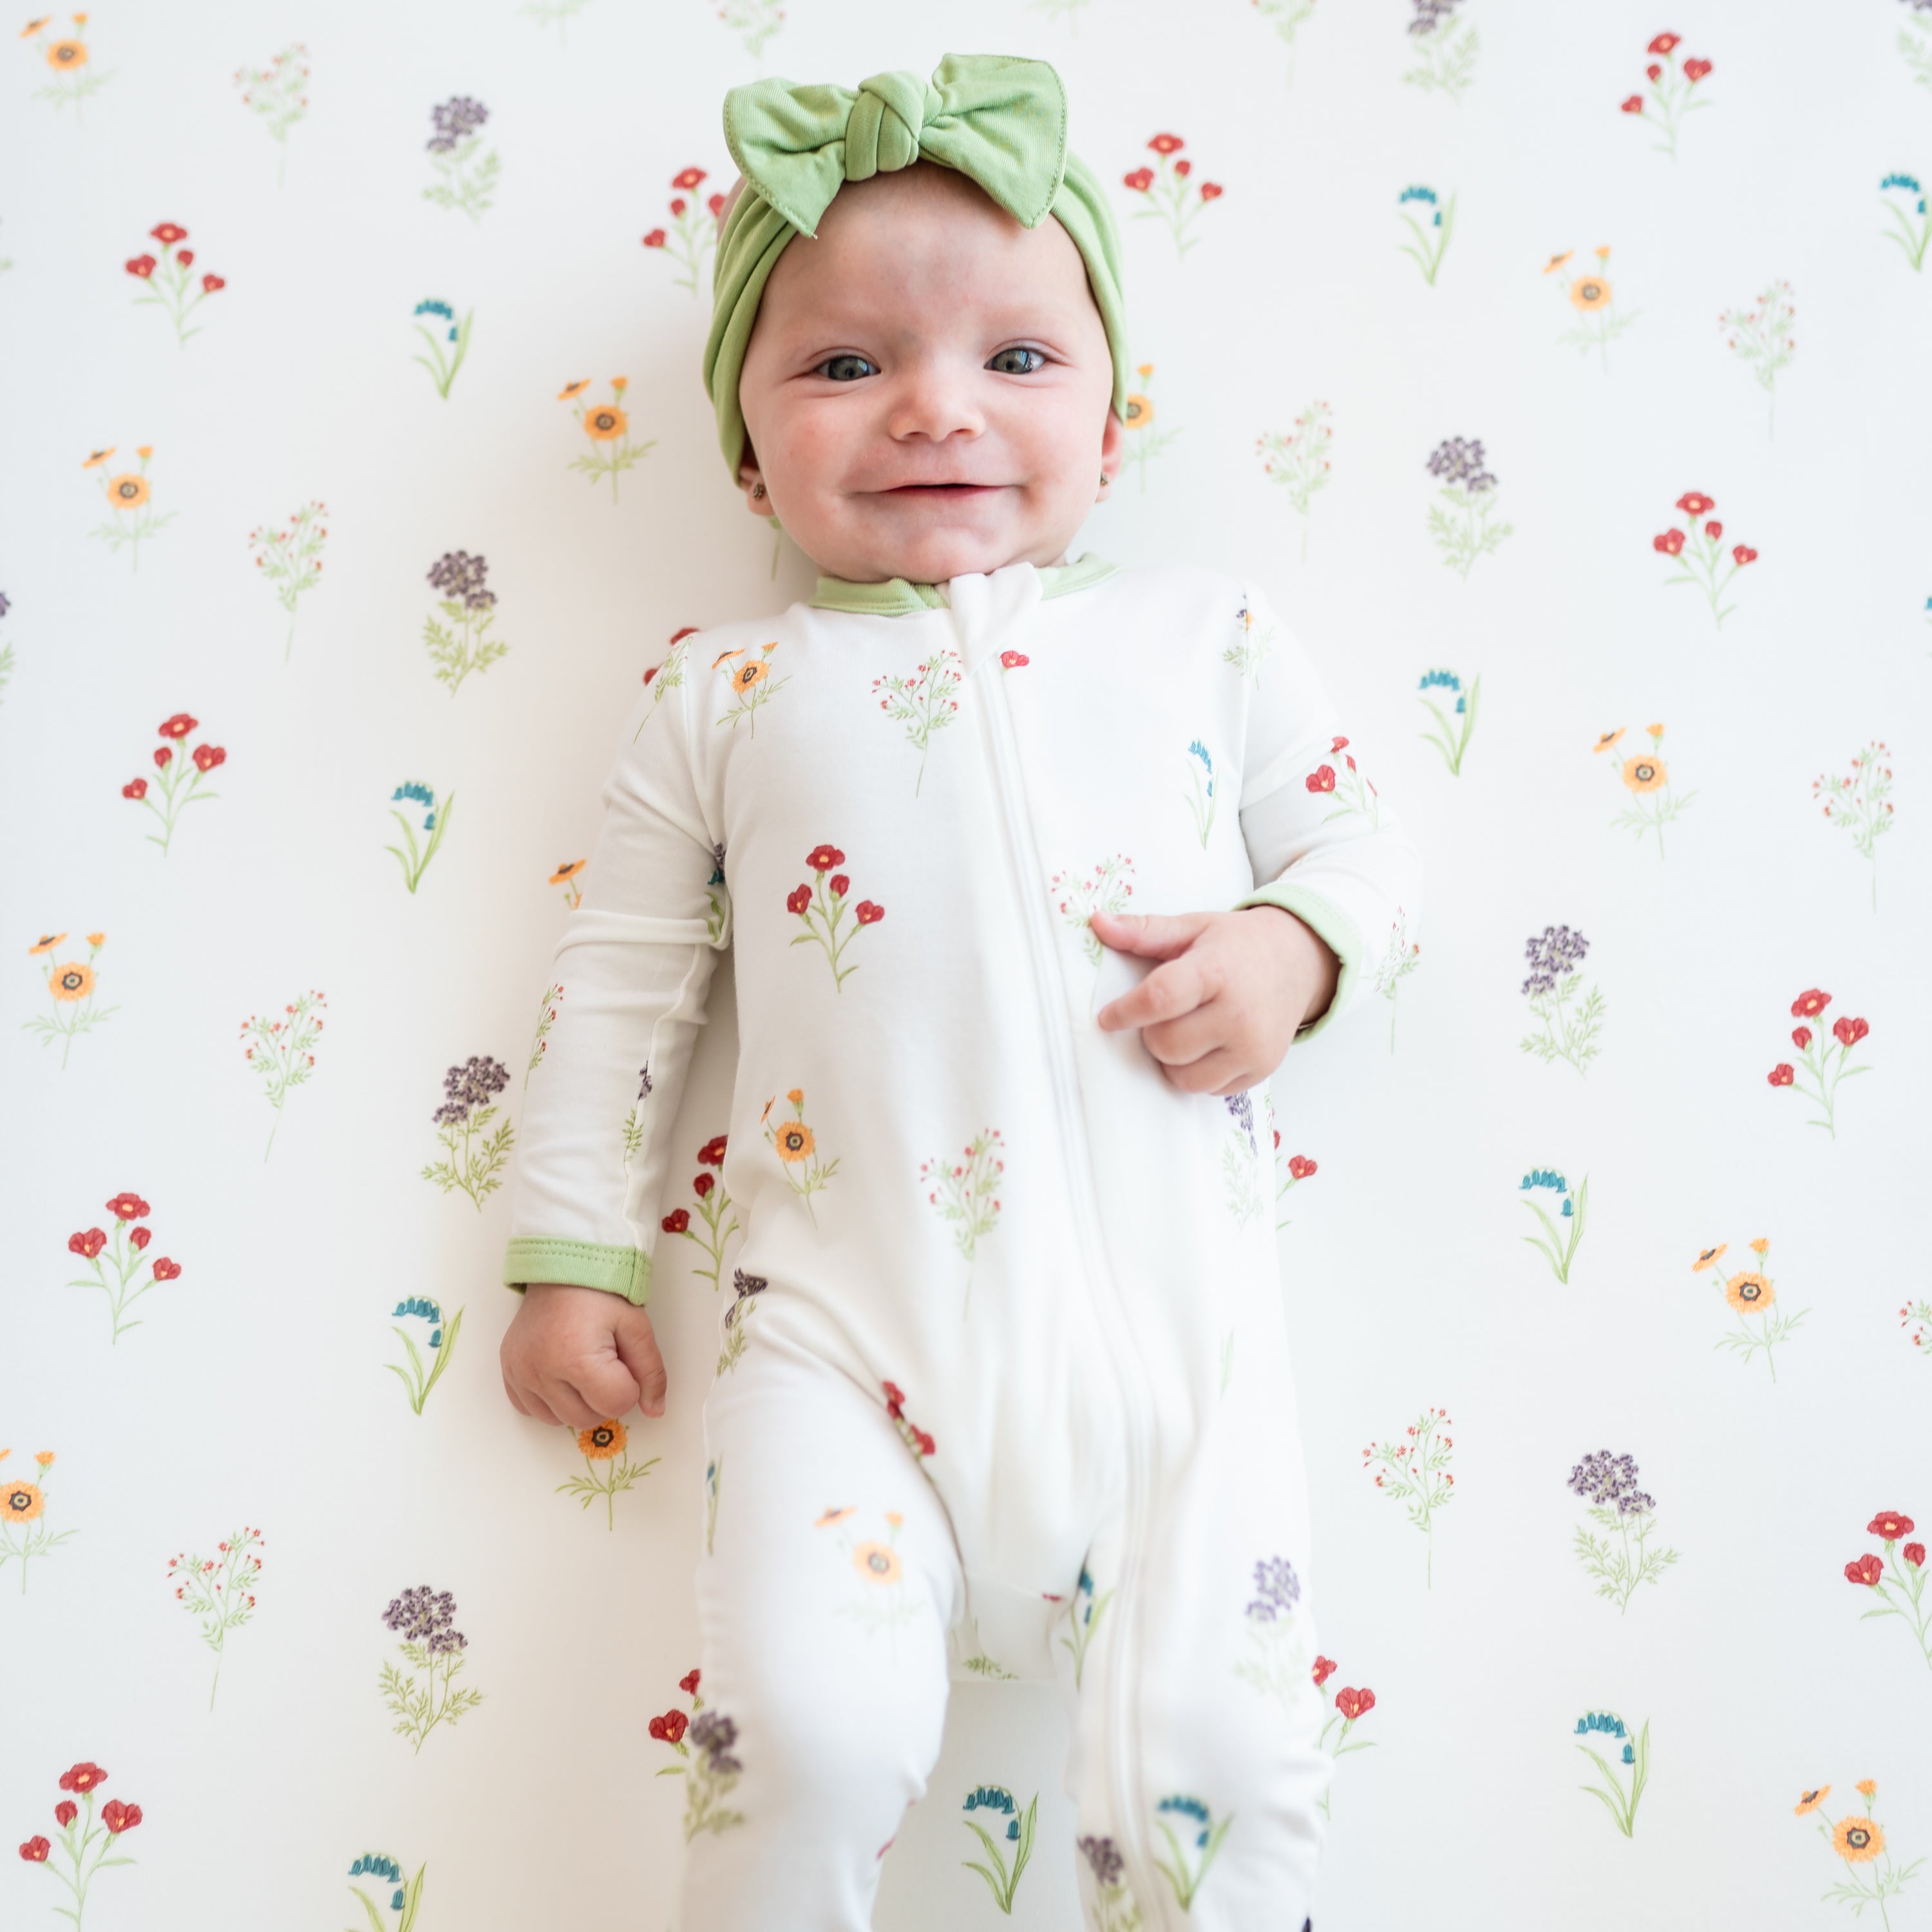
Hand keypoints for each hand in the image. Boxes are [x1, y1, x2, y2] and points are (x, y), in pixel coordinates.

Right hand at [499, 1281, 667, 1427]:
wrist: (563, 1268)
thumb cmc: (601, 1294)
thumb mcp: (637, 1327)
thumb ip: (651, 1372)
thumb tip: (656, 1411)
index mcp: (576, 1358)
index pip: (616, 1405)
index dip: (628, 1385)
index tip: (622, 1359)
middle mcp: (541, 1371)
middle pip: (587, 1418)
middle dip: (603, 1396)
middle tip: (603, 1361)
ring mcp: (520, 1373)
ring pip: (559, 1420)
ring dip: (577, 1402)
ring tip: (581, 1365)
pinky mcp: (508, 1372)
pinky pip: (532, 1410)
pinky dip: (550, 1400)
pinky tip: (560, 1373)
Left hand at [1090, 906, 1338, 1095]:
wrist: (1297, 962)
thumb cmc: (1236, 946)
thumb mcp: (1193, 927)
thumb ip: (1144, 930)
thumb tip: (1097, 923)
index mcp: (1218, 970)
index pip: (1161, 998)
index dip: (1126, 1011)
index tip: (1108, 1017)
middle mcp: (1240, 1013)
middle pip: (1166, 1045)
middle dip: (1152, 1032)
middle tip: (1166, 1014)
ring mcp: (1254, 1047)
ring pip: (1183, 1077)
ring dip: (1172, 1058)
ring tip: (1187, 1029)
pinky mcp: (1262, 1070)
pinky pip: (1208, 1090)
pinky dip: (1197, 1072)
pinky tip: (1208, 1044)